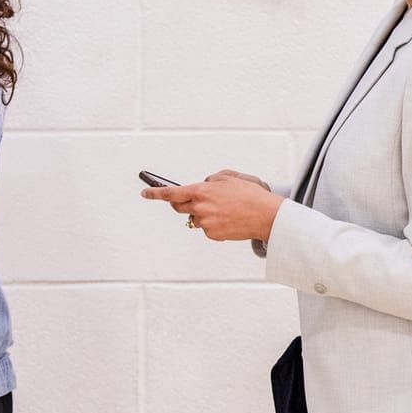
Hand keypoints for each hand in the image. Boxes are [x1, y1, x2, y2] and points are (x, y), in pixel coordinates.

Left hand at [143, 173, 282, 241]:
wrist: (266, 215)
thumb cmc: (250, 194)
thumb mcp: (229, 177)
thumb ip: (209, 180)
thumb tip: (202, 187)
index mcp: (201, 192)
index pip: (170, 193)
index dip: (155, 193)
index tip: (145, 192)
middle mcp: (199, 209)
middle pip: (179, 207)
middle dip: (182, 202)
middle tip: (196, 199)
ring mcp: (205, 224)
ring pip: (195, 218)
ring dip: (203, 213)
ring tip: (224, 209)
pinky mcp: (213, 235)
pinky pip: (206, 228)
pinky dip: (214, 223)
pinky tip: (228, 218)